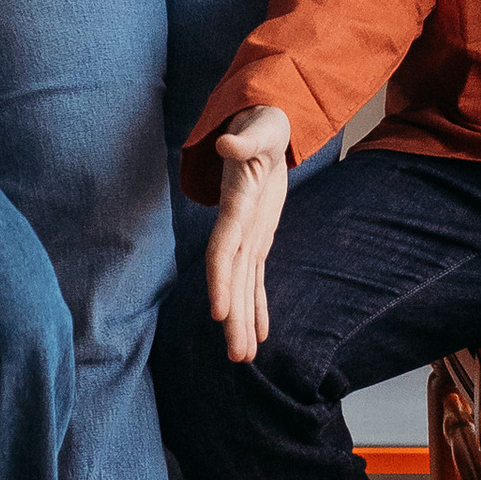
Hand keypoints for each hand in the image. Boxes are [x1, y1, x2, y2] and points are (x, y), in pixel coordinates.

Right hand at [203, 106, 293, 364]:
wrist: (259, 122)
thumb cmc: (261, 121)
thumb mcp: (261, 126)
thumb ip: (245, 138)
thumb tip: (227, 143)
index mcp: (236, 205)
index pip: (223, 249)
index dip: (220, 281)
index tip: (219, 313)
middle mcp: (237, 226)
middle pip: (231, 279)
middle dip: (233, 318)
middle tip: (236, 357)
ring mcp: (247, 234)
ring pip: (243, 286)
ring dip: (243, 321)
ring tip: (243, 358)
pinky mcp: (258, 236)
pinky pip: (256, 278)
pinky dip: (258, 306)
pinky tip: (261, 335)